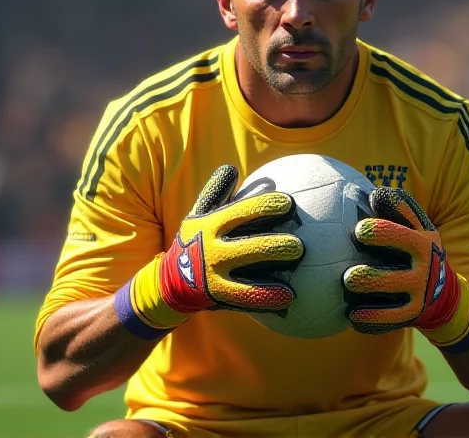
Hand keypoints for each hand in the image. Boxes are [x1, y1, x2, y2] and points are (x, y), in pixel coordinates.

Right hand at [115, 165, 303, 337]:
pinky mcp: (219, 297)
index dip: (266, 206)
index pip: (242, 212)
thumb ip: (215, 191)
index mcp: (211, 225)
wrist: (169, 281)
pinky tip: (289, 296)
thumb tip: (233, 169)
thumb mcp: (198, 213)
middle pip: (250, 246)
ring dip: (274, 273)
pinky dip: (268, 298)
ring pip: (250, 276)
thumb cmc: (194, 239)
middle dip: (277, 245)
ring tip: (297, 266)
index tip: (288, 203)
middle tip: (300, 244)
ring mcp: (215, 276)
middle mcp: (213, 250)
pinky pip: (247, 298)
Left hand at [343, 187, 468, 351]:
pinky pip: (388, 318)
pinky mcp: (411, 314)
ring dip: (369, 279)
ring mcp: (419, 287)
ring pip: (391, 282)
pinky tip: (352, 315)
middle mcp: (425, 258)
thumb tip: (369, 194)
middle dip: (382, 235)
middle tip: (359, 232)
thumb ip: (396, 212)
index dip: (392, 205)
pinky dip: (370, 318)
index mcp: (423, 235)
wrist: (443, 296)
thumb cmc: (415, 252)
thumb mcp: (416, 231)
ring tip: (349, 279)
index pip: (411, 214)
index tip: (369, 206)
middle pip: (406, 242)